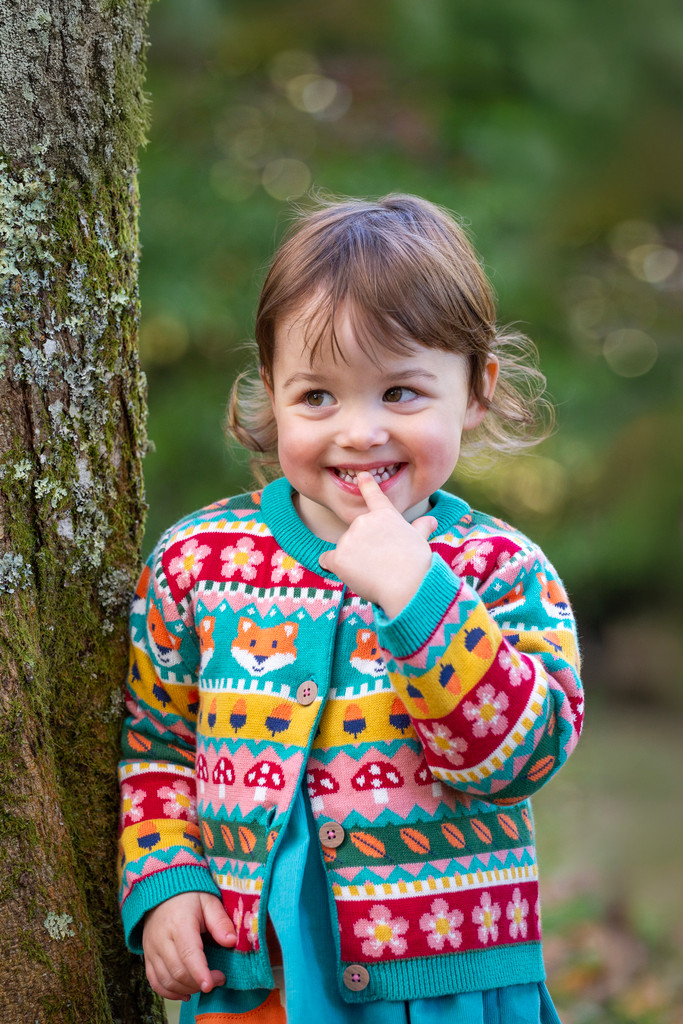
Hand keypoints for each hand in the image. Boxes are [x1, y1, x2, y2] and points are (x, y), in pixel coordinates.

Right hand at [142, 891, 235, 1000]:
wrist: (161, 891)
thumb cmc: (189, 896)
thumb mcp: (208, 901)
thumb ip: (220, 921)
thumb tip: (231, 942)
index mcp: (179, 924)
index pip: (188, 954)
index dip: (200, 972)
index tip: (211, 984)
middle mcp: (161, 940)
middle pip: (178, 972)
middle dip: (199, 982)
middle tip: (219, 979)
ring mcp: (151, 950)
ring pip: (166, 981)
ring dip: (187, 989)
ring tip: (205, 984)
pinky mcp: (147, 957)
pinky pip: (154, 982)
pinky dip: (169, 993)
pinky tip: (186, 993)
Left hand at [318, 472, 436, 617]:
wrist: (407, 583)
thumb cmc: (417, 563)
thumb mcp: (420, 540)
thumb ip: (420, 528)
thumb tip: (432, 520)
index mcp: (385, 515)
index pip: (374, 496)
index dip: (367, 484)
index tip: (361, 475)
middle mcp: (364, 521)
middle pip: (356, 534)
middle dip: (363, 547)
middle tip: (381, 563)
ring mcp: (349, 538)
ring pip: (344, 549)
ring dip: (352, 560)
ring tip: (373, 571)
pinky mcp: (338, 556)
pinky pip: (327, 560)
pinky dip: (334, 567)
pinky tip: (349, 574)